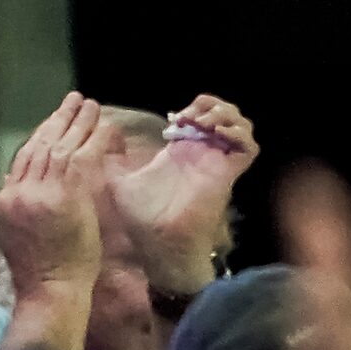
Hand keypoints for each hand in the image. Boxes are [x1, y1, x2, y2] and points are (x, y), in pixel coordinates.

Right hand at [0, 92, 109, 295]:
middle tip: (72, 100)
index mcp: (7, 198)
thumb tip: (16, 180)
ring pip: (60, 146)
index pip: (23, 157)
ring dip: (77, 122)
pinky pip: (79, 158)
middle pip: (40, 145)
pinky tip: (102, 127)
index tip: (54, 121)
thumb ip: (17, 204)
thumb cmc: (38, 271)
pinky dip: (91, 140)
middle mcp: (20, 190)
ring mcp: (41, 192)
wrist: (49, 290)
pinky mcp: (64, 196)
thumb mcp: (12, 233)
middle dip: (58, 120)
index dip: (40, 135)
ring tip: (89, 105)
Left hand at [109, 94, 257, 291]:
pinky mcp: (227, 174)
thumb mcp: (120, 180)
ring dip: (225, 115)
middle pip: (225, 116)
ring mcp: (217, 162)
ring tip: (203, 122)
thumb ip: (112, 158)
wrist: (159, 243)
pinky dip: (238, 134)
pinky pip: (248, 148)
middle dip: (212, 105)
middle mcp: (203, 154)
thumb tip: (102, 136)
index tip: (175, 115)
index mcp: (181, 152)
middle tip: (191, 116)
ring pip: (241, 126)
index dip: (193, 107)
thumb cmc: (142, 218)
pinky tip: (215, 133)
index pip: (201, 117)